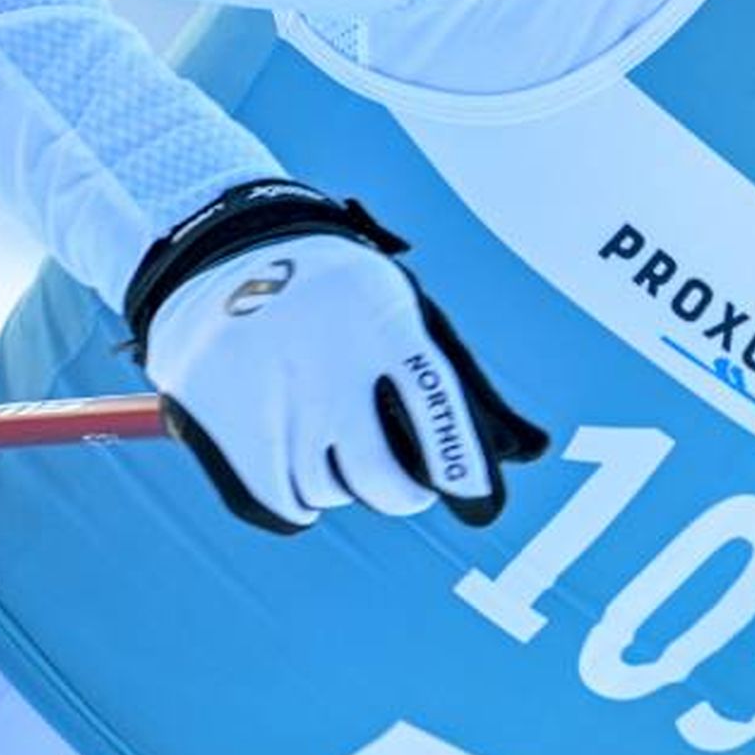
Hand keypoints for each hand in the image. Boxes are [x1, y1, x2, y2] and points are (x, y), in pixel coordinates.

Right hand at [135, 231, 547, 534]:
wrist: (226, 251)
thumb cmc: (337, 293)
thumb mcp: (395, 304)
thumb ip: (448, 373)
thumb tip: (528, 450)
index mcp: (387, 325)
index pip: (437, 407)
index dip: (461, 462)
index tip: (477, 499)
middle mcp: (332, 367)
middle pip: (380, 479)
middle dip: (401, 493)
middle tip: (404, 489)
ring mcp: (276, 399)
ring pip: (328, 493)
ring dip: (341, 487)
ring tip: (338, 455)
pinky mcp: (225, 422)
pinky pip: (280, 504)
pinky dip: (297, 503)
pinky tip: (304, 479)